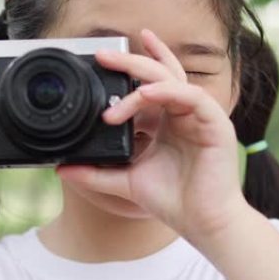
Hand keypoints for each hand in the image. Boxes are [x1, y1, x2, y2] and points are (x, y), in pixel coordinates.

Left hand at [56, 29, 248, 241]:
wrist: (202, 224)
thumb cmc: (174, 201)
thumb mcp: (127, 181)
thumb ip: (96, 173)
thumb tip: (63, 169)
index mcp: (169, 120)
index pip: (155, 80)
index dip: (137, 63)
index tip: (106, 57)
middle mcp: (185, 113)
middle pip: (160, 73)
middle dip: (130, 61)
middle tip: (102, 55)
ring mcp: (201, 116)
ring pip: (172, 81)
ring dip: (141, 82)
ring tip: (114, 101)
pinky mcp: (215, 124)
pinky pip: (191, 97)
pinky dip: (167, 92)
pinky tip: (145, 95)